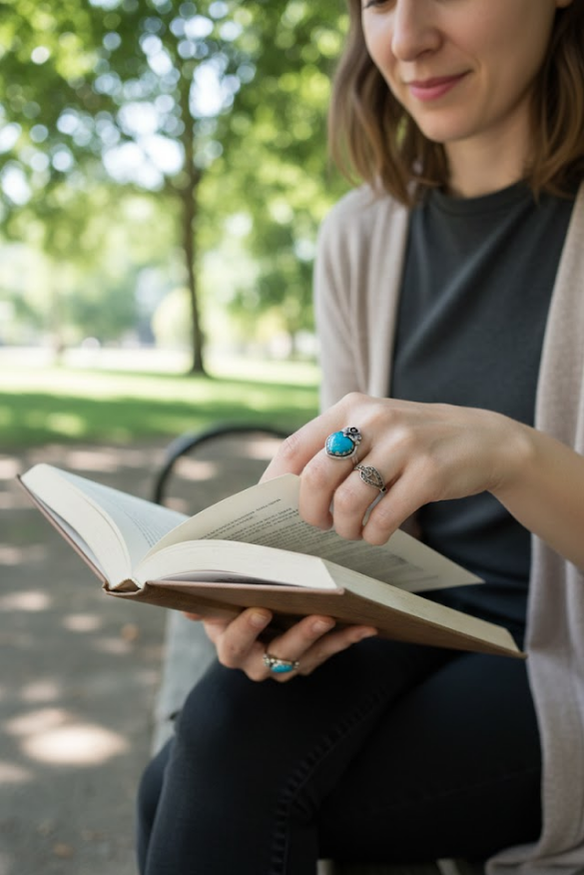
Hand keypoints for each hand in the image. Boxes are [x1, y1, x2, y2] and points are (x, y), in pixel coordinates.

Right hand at [184, 609, 376, 681]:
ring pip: (310, 657)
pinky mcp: (309, 658)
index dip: (245, 630)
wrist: (244, 612)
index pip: (234, 646)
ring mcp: (285, 664)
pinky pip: (329, 651)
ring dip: (333, 641)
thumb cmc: (227, 601)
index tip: (261, 610)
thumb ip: (202, 603)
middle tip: (320, 616)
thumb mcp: (212, 600)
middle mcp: (257, 663)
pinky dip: (348, 638)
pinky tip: (366, 625)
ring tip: (354, 623)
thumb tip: (186, 605)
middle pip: (278, 657)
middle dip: (301, 637)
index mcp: (229, 647)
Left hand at [261, 392, 525, 545]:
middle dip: (310, 513)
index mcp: (350, 407)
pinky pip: (384, 517)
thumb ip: (335, 449)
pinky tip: (379, 533)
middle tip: (320, 523)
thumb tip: (286, 492)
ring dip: (345, 528)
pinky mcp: (430, 471)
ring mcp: (404, 444)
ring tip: (354, 531)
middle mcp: (374, 418)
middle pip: (315, 477)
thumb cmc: (414, 442)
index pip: (294, 447)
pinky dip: (374, 534)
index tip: (271, 509)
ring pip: (348, 502)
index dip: (275, 483)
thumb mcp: (374, 429)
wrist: (483, 440)